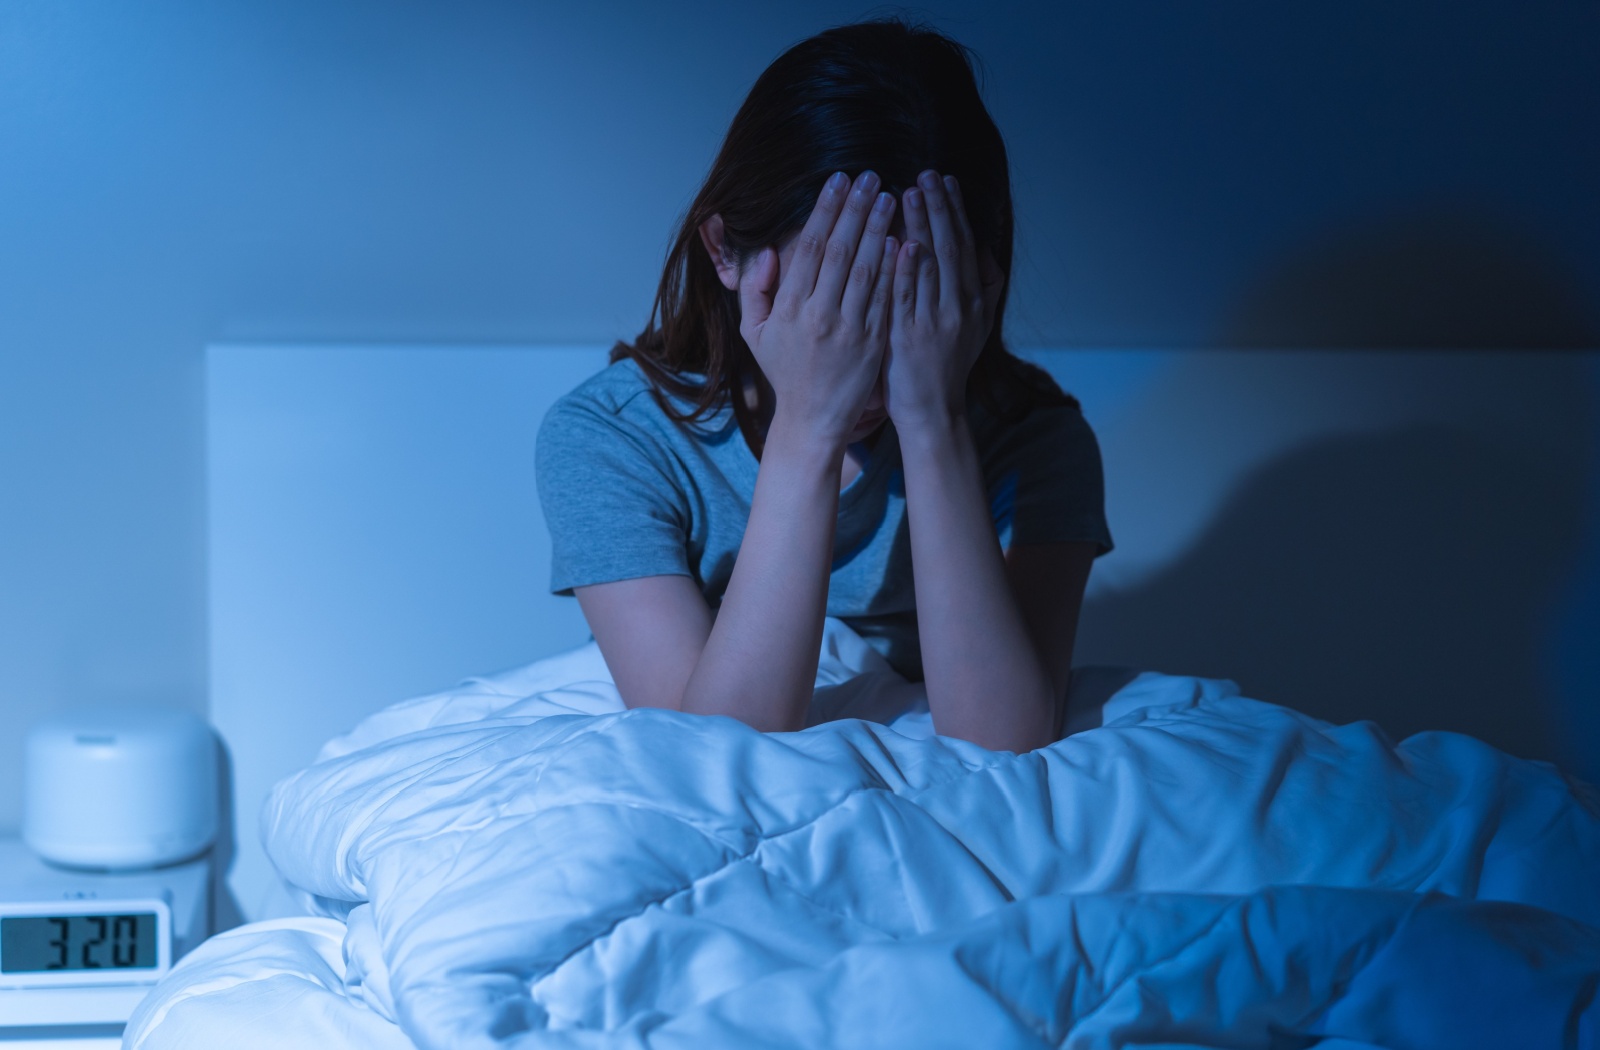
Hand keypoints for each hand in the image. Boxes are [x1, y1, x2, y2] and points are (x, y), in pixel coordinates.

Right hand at [736, 170, 898, 446]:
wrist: (812, 418)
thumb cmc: (784, 370)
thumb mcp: (755, 332)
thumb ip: (755, 290)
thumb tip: (769, 251)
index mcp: (789, 308)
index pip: (811, 248)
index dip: (826, 210)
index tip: (838, 181)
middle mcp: (819, 315)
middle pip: (841, 251)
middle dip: (855, 209)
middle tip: (869, 177)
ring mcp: (850, 330)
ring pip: (868, 269)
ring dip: (879, 229)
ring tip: (890, 197)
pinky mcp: (874, 343)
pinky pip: (886, 298)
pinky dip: (894, 267)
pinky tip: (903, 239)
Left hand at [882, 170, 1004, 433]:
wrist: (932, 410)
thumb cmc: (947, 366)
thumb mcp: (976, 325)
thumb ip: (983, 288)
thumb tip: (984, 248)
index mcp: (972, 301)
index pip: (965, 245)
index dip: (956, 211)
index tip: (946, 180)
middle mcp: (958, 308)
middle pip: (950, 248)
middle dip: (938, 208)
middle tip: (926, 174)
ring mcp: (933, 323)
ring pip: (929, 267)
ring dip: (920, 227)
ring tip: (908, 192)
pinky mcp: (909, 338)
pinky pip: (905, 298)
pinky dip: (903, 270)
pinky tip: (897, 242)